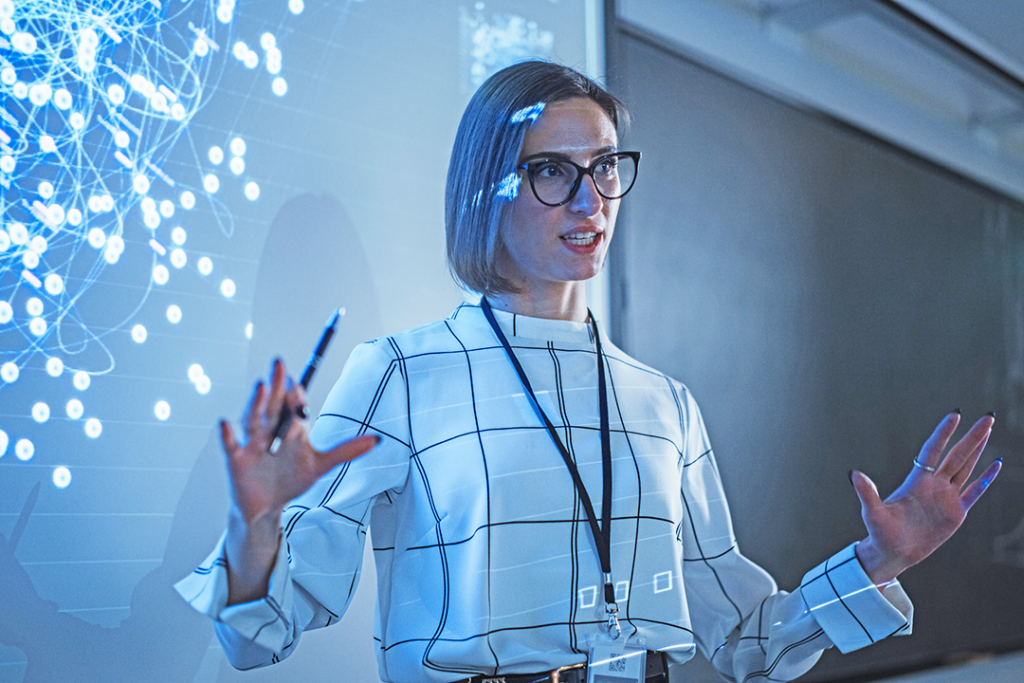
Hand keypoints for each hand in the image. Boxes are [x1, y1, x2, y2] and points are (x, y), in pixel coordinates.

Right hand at [221, 358, 378, 603]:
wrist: (268, 507)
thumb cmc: (291, 479)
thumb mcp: (320, 464)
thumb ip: (346, 450)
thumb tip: (378, 440)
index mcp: (290, 426)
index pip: (293, 404)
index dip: (297, 394)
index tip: (301, 384)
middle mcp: (270, 428)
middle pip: (273, 403)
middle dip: (277, 384)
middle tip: (280, 363)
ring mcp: (252, 442)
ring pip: (254, 418)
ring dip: (256, 403)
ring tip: (262, 386)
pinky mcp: (237, 459)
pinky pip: (231, 445)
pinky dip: (227, 435)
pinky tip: (226, 424)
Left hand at [851, 412, 1001, 584]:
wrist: (893, 553)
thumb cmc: (879, 532)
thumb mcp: (872, 512)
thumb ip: (867, 492)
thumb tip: (855, 474)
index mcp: (916, 480)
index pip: (933, 450)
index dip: (944, 433)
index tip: (955, 415)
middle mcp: (934, 484)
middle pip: (956, 455)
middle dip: (972, 437)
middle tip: (987, 417)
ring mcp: (946, 497)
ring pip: (966, 468)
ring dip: (979, 450)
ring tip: (989, 431)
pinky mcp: (956, 512)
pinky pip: (975, 491)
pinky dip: (986, 479)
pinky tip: (996, 465)